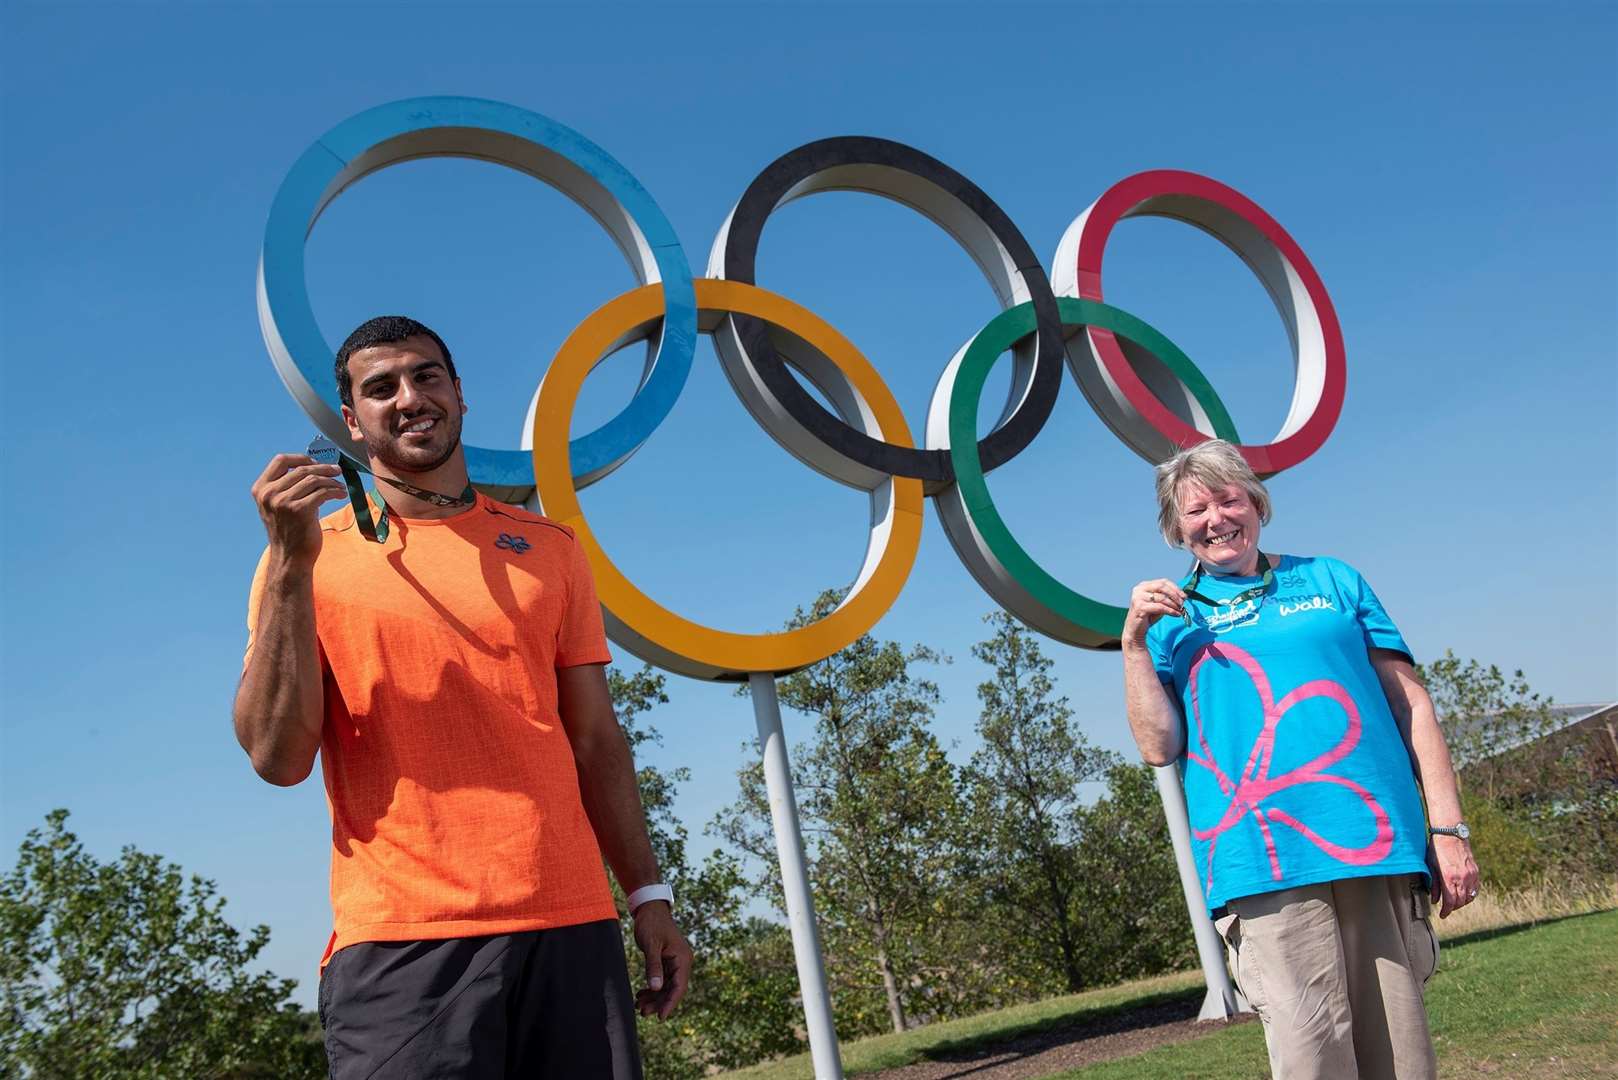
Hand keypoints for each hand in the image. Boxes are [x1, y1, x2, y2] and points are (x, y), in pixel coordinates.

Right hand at [251, 454, 345, 567]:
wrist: (290, 557)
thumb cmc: (289, 531)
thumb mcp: (278, 505)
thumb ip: (287, 486)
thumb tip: (314, 465)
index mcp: (261, 489)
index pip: (280, 460)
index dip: (300, 458)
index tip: (315, 462)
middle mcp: (269, 493)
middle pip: (302, 469)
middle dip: (323, 468)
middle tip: (337, 470)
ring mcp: (283, 501)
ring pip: (314, 479)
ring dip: (331, 481)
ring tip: (340, 486)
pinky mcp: (299, 510)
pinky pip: (323, 492)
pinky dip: (335, 491)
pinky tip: (341, 494)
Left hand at [631, 902, 690, 1018]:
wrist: (650, 909)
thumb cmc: (651, 923)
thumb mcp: (651, 945)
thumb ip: (654, 966)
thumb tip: (656, 988)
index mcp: (682, 959)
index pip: (679, 987)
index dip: (670, 1003)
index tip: (660, 1017)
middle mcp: (681, 962)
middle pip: (672, 989)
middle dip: (658, 1002)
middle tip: (642, 1013)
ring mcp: (674, 962)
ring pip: (666, 987)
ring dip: (654, 997)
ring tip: (638, 1006)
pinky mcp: (666, 961)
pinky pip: (661, 980)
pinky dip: (652, 988)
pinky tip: (641, 994)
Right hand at [1124, 579, 1185, 645]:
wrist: (1135, 630)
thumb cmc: (1148, 616)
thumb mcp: (1159, 604)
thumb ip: (1167, 598)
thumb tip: (1183, 596)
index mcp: (1144, 585)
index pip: (1163, 582)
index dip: (1175, 588)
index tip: (1184, 596)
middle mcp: (1139, 589)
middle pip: (1162, 587)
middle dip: (1175, 595)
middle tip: (1183, 603)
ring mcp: (1138, 597)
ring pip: (1162, 598)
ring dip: (1174, 604)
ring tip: (1180, 610)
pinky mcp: (1140, 607)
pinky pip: (1160, 607)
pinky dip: (1170, 611)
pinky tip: (1176, 614)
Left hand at [1429, 834, 1479, 917]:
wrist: (1450, 833)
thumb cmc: (1436, 848)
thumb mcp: (1431, 866)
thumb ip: (1433, 885)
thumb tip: (1434, 900)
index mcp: (1449, 877)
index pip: (1450, 902)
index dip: (1446, 911)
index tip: (1442, 915)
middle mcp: (1462, 878)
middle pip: (1460, 902)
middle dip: (1453, 908)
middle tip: (1446, 908)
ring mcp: (1471, 875)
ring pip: (1469, 897)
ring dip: (1462, 902)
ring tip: (1454, 902)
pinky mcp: (1475, 871)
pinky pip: (1475, 889)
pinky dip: (1470, 894)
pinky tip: (1464, 894)